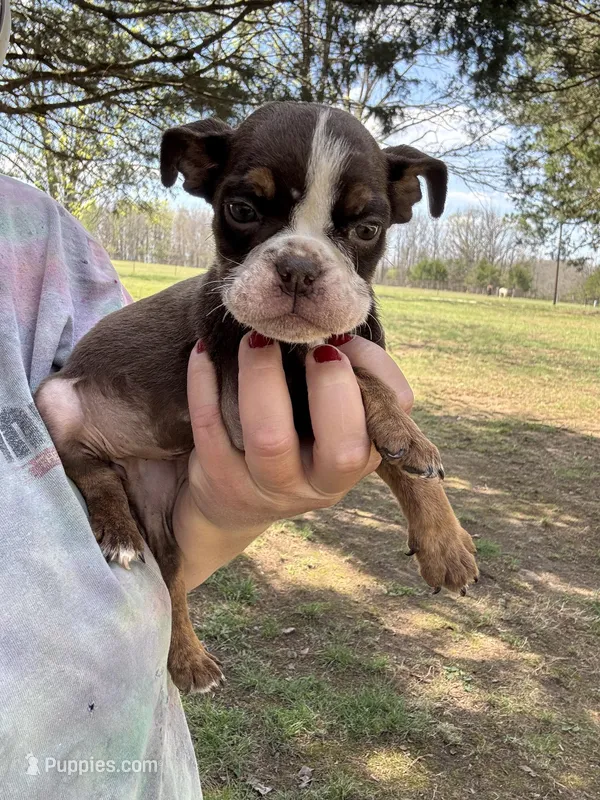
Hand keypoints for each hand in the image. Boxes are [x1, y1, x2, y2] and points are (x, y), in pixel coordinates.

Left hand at [173, 333, 412, 588]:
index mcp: (356, 462)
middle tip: (311, 345)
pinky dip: (204, 383)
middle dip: (331, 386)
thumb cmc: (294, 443)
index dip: (374, 379)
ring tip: (255, 339)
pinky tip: (203, 353)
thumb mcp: (328, 424)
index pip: (386, 428)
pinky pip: (210, 427)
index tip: (342, 341)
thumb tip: (335, 331)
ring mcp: (268, 488)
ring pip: (269, 438)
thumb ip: (343, 383)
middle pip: (341, 448)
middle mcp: (319, 484)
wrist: (234, 503)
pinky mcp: (220, 481)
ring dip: (262, 377)